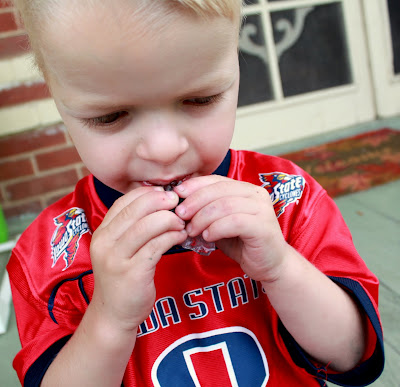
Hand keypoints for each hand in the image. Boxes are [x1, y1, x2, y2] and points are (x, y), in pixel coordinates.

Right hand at [89, 187, 186, 332]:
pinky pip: (156, 246)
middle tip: (177, 202)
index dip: (146, 194)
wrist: (114, 315)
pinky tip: (181, 236)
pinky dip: (172, 236)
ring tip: (182, 222)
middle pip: (134, 210)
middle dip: (160, 201)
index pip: (123, 202)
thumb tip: (159, 202)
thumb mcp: (120, 249)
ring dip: (169, 220)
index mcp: (102, 233)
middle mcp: (105, 243)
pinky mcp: (133, 273)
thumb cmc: (122, 278)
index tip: (164, 193)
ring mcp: (116, 258)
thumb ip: (132, 228)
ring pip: (146, 226)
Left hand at [174, 176, 288, 281]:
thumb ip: (207, 212)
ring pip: (225, 205)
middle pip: (219, 190)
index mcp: (246, 189)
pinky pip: (234, 222)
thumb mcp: (220, 224)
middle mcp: (256, 194)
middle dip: (195, 201)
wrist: (270, 265)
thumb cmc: (243, 244)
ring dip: (203, 217)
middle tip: (180, 215)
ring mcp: (262, 209)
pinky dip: (216, 228)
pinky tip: (207, 237)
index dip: (195, 185)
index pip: (217, 180)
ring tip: (192, 230)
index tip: (177, 193)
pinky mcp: (264, 227)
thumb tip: (180, 205)